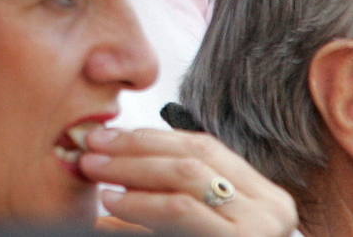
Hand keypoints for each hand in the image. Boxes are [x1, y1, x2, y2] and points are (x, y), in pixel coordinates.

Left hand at [80, 127, 296, 236]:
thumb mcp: (197, 219)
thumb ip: (168, 189)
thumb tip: (109, 154)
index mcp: (263, 195)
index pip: (202, 147)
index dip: (150, 137)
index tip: (107, 135)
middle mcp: (271, 209)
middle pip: (191, 158)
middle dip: (134, 148)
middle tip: (91, 147)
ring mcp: (259, 229)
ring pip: (185, 178)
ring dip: (132, 169)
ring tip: (95, 170)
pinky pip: (181, 211)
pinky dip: (142, 203)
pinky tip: (113, 202)